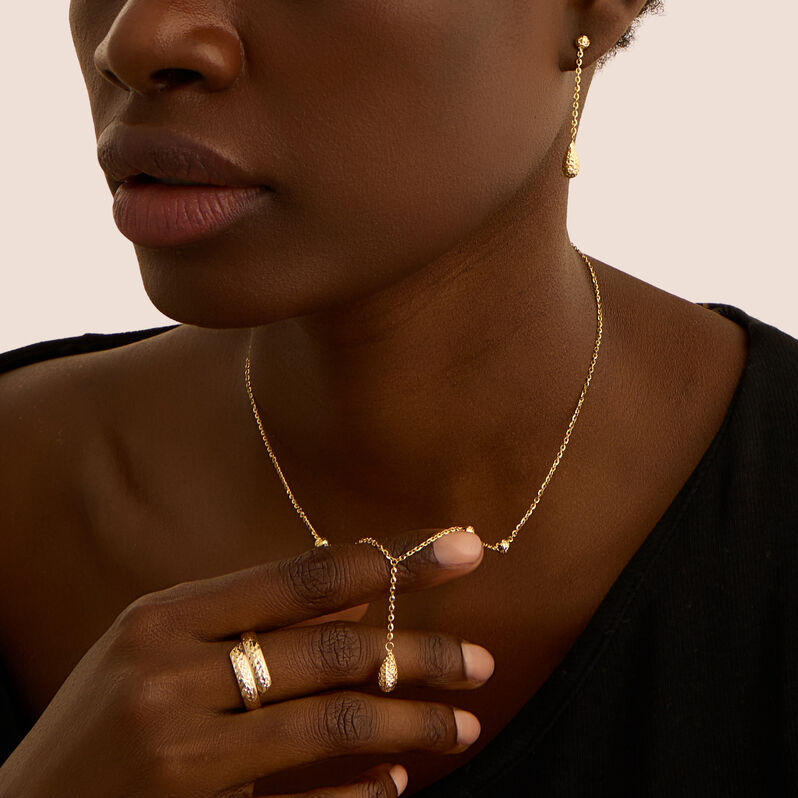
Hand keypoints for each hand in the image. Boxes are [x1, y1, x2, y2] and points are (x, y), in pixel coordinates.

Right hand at [0, 527, 492, 797]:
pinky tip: (399, 781)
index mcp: (165, 616)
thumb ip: (247, 617)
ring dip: (408, 722)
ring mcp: (180, 753)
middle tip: (480, 660)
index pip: (302, 577)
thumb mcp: (156, 646)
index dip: (390, 562)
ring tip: (462, 722)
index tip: (459, 550)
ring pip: (329, 725)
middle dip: (417, 652)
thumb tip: (352, 595)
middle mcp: (170, 676)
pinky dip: (357, 793)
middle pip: (329, 652)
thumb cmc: (99, 718)